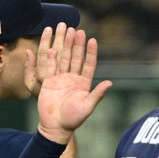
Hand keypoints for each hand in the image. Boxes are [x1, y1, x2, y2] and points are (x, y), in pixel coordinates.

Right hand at [33, 24, 109, 141]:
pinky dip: (51, 59)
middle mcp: (73, 79)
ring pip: (63, 59)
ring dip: (65, 47)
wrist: (55, 126)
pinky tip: (52, 48)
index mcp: (84, 84)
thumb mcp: (87, 106)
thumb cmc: (73, 119)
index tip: (92, 40)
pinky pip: (50, 68)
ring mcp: (60, 79)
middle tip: (79, 30)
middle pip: (76, 58)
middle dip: (77, 45)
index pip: (89, 64)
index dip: (91, 53)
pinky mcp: (49, 82)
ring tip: (67, 33)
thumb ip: (97, 94)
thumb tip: (109, 83)